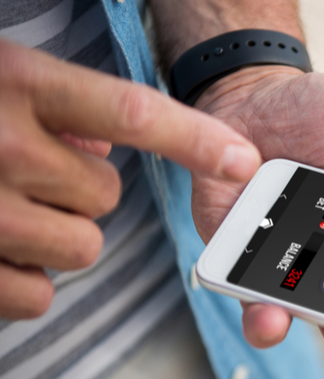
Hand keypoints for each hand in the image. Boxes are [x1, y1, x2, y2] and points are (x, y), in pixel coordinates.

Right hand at [0, 39, 260, 318]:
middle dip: (81, 192)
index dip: (196, 138)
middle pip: (106, 197)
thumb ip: (59, 105)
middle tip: (33, 173)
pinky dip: (24, 280)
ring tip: (6, 208)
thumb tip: (108, 146)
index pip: (131, 112)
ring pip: (80, 247)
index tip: (244, 159)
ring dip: (55, 235)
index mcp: (16, 83)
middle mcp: (0, 144)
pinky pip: (38, 295)